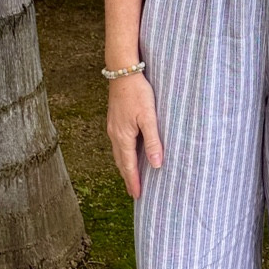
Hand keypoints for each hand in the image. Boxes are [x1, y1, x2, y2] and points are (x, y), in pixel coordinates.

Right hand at [106, 72, 162, 198]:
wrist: (122, 72)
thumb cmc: (138, 93)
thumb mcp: (149, 117)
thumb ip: (153, 140)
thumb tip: (156, 164)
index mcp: (123, 137)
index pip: (129, 166)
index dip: (134, 181)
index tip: (138, 196)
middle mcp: (115, 135)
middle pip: (121, 163)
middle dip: (128, 178)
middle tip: (134, 193)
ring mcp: (113, 128)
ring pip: (118, 154)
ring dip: (125, 167)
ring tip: (131, 178)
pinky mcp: (114, 121)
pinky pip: (118, 145)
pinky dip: (123, 155)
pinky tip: (128, 154)